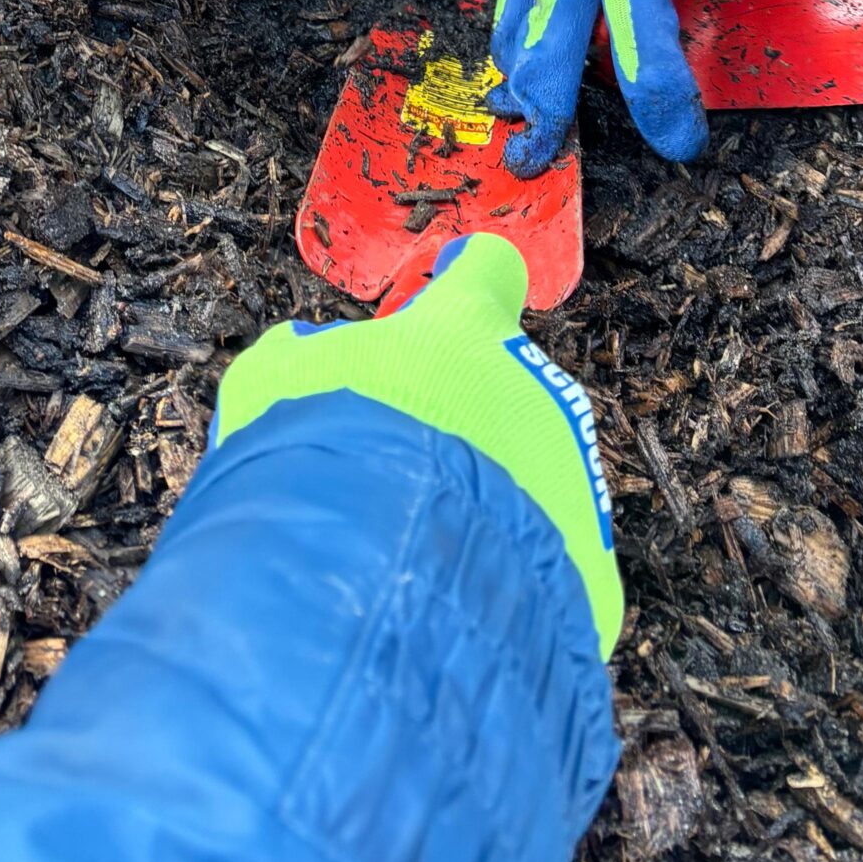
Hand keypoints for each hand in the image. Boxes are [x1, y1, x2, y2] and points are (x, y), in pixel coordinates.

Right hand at [213, 231, 621, 652]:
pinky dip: (500, 565)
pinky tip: (448, 592)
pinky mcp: (590, 559)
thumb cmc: (319, 461)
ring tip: (414, 540)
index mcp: (464, 329)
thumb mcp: (272, 385)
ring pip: (526, 470)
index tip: (438, 299)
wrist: (370, 589)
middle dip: (457, 411)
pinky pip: (540, 553)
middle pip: (503, 381)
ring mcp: (571, 473)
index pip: (487, 269)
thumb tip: (308, 352)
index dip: (461, 281)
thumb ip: (301, 356)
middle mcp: (534, 387)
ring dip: (480, 492)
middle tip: (397, 461)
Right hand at [473, 0, 794, 169]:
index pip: (641, 35)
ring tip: (512, 112)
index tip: (681, 142)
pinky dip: (506, 3)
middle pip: (552, 43)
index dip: (662, 99)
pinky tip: (507, 22)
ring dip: (513, 68)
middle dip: (550, 112)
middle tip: (544, 164)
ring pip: (514, 7)